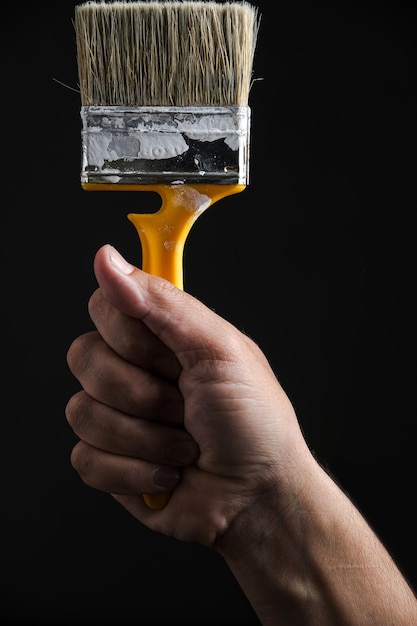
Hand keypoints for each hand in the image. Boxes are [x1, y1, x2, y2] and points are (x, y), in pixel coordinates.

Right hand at [66, 244, 305, 545]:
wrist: (258, 499)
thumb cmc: (255, 424)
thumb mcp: (219, 350)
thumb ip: (163, 303)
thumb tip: (108, 258)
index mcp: (162, 336)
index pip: (106, 305)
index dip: (128, 332)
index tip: (167, 354)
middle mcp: (135, 370)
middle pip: (84, 356)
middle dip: (142, 392)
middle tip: (185, 404)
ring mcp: (119, 417)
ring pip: (82, 411)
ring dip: (146, 437)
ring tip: (185, 446)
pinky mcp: (110, 461)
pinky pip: (85, 458)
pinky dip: (135, 472)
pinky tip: (169, 474)